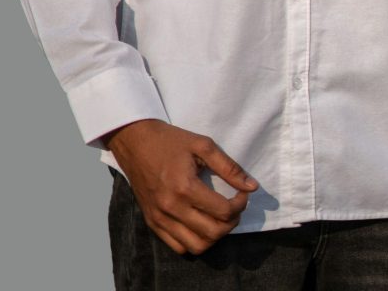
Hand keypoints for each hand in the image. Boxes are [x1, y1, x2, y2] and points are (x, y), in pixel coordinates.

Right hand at [103, 119, 257, 254]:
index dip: (240, 205)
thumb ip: (229, 167)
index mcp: (185, 187)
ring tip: (219, 218)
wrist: (135, 141)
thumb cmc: (170, 140)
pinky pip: (178, 246)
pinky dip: (194, 241)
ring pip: (196, 246)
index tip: (242, 193)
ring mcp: (159, 218)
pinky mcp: (152, 222)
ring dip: (214, 236)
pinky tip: (200, 224)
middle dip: (232, 222)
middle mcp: (171, 208)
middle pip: (212, 233)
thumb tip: (252, 187)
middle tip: (234, 207)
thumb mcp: (203, 145)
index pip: (223, 211)